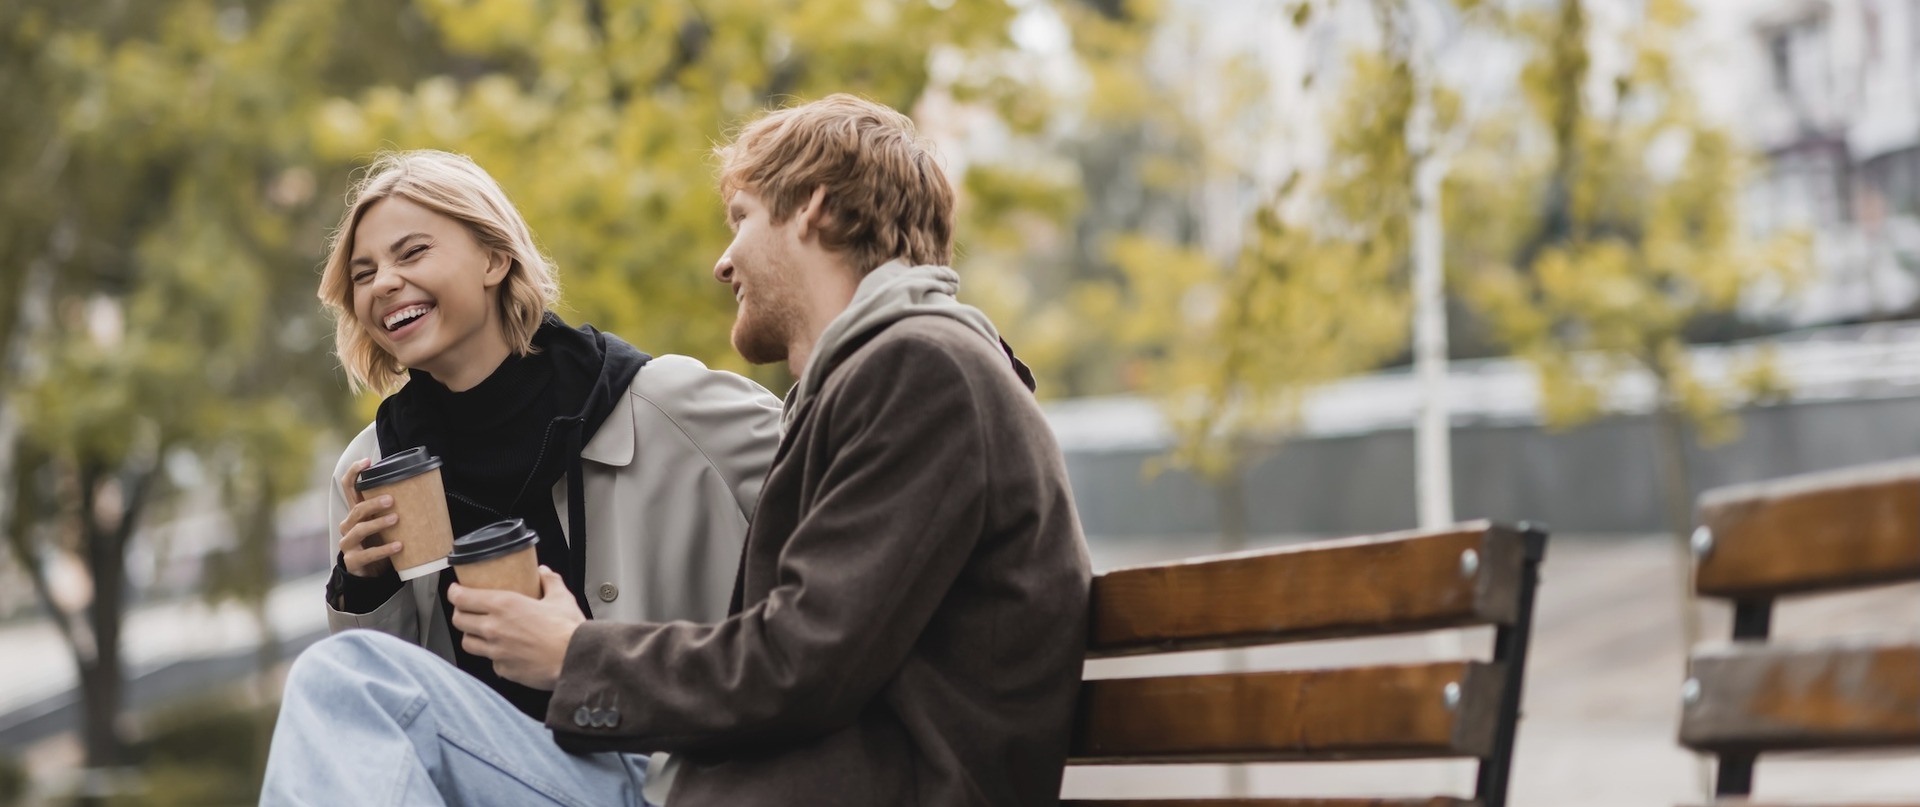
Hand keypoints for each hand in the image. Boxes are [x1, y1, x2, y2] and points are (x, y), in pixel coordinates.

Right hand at [337, 458, 402, 577]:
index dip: (354, 473)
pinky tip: (399, 546)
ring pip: (360, 529)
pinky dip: (384, 549)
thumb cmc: (378, 543)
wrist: (368, 574)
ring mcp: (348, 543)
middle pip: (357, 509)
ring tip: (396, 519)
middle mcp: (348, 525)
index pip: (348, 488)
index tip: (367, 462)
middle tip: (391, 500)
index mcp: (356, 512)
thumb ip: (392, 509)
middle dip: (373, 503)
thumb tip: (423, 490)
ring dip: (378, 523)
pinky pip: (368, 554)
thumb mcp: (383, 524)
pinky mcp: (353, 560)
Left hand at [448, 567, 585, 689]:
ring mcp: (495, 651)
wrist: (575, 660)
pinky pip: (490, 661)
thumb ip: (550, 581)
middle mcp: (494, 628)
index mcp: (504, 606)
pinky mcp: (503, 669)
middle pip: (459, 620)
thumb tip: (544, 573)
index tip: (456, 590)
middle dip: (460, 613)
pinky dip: (493, 656)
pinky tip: (504, 651)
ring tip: (480, 632)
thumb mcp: (561, 597)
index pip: (462, 598)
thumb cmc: (568, 630)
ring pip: (467, 643)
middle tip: (467, 610)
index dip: (454, 592)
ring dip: (471, 635)